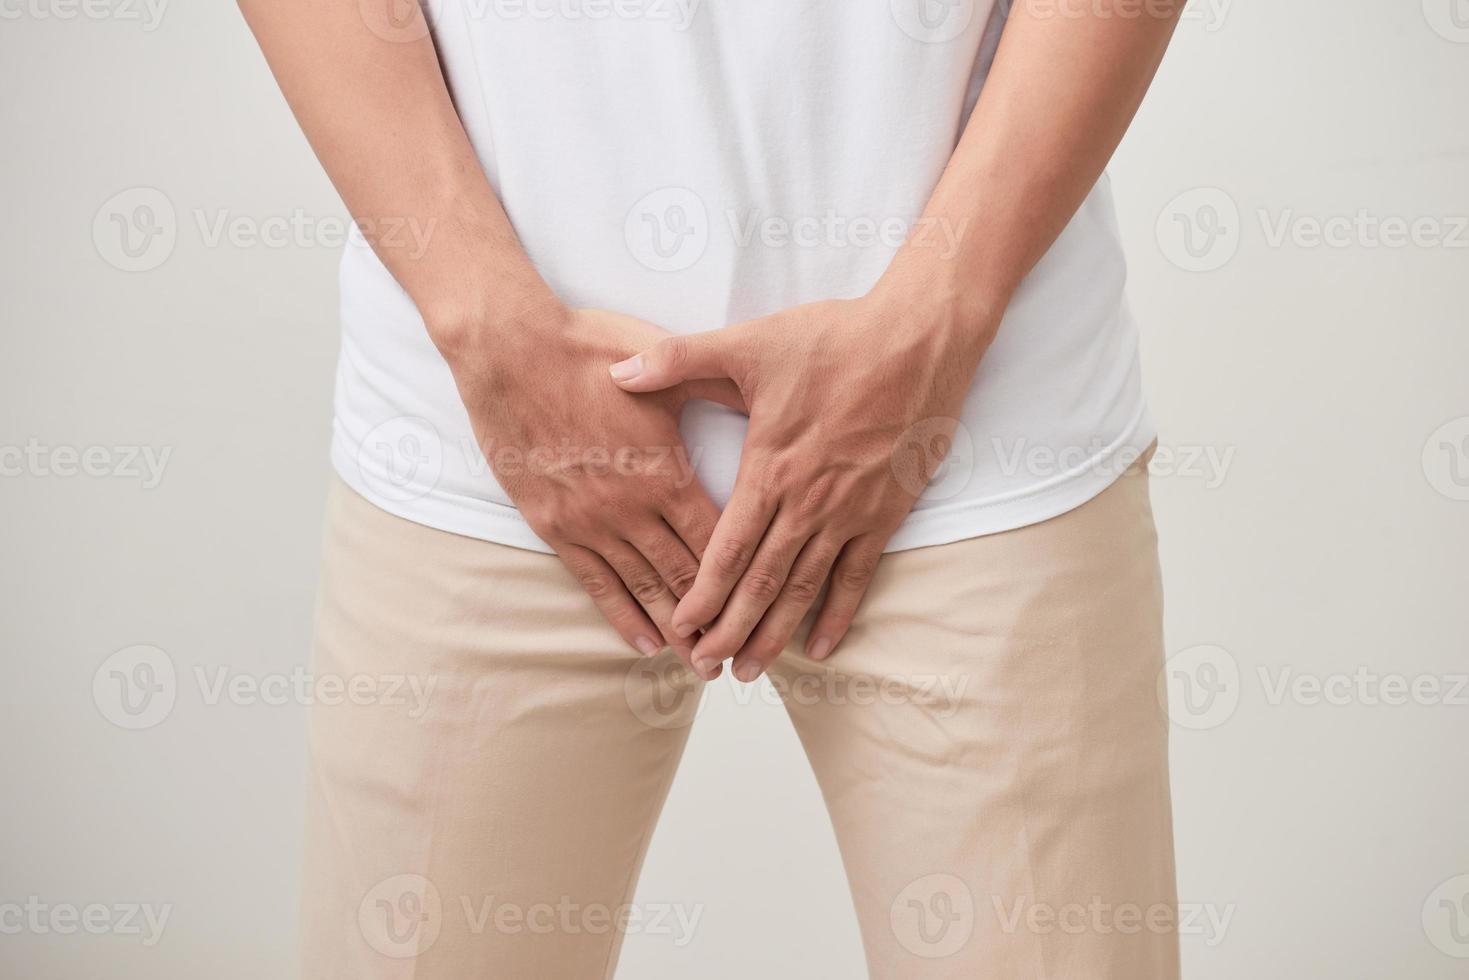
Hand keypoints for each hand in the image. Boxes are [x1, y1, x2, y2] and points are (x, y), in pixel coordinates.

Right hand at [435, 303, 744, 667]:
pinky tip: (645, 645)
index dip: (746, 579)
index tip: (768, 608)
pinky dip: (623, 617)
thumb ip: (712, 388)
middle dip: (718, 621)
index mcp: (668, 471)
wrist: (509, 351)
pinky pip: (596, 583)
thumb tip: (763, 393)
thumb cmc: (588, 348)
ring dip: (676, 631)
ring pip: (645, 589)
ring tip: (701, 664)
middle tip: (744, 655)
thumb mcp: (663, 368)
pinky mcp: (555, 525)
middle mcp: (633, 507)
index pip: (720, 541)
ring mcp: (592, 521)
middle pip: (688, 578)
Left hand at [609, 286, 998, 681]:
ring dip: (774, 634)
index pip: (726, 549)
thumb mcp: (749, 342)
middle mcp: (808, 501)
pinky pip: (856, 577)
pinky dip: (836, 615)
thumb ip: (678, 359)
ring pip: (803, 588)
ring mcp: (849, 512)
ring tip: (748, 671)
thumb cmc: (834, 338)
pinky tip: (819, 646)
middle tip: (703, 668)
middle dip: (729, 630)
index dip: (702, 595)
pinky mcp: (884, 512)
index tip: (680, 628)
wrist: (918, 339)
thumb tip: (618, 372)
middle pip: (760, 582)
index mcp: (770, 467)